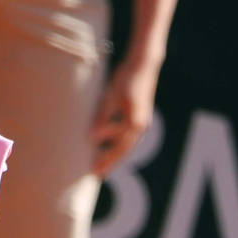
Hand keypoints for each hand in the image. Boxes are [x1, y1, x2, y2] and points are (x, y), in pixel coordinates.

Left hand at [90, 58, 159, 175]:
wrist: (144, 64)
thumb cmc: (126, 78)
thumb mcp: (111, 96)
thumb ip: (103, 117)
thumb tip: (93, 137)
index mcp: (133, 122)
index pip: (117, 148)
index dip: (106, 160)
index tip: (95, 170)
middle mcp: (140, 125)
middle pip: (124, 149)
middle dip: (110, 161)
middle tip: (97, 173)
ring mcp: (142, 121)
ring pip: (127, 143)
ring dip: (116, 154)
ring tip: (103, 162)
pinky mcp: (140, 115)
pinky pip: (129, 135)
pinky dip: (119, 143)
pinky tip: (111, 144)